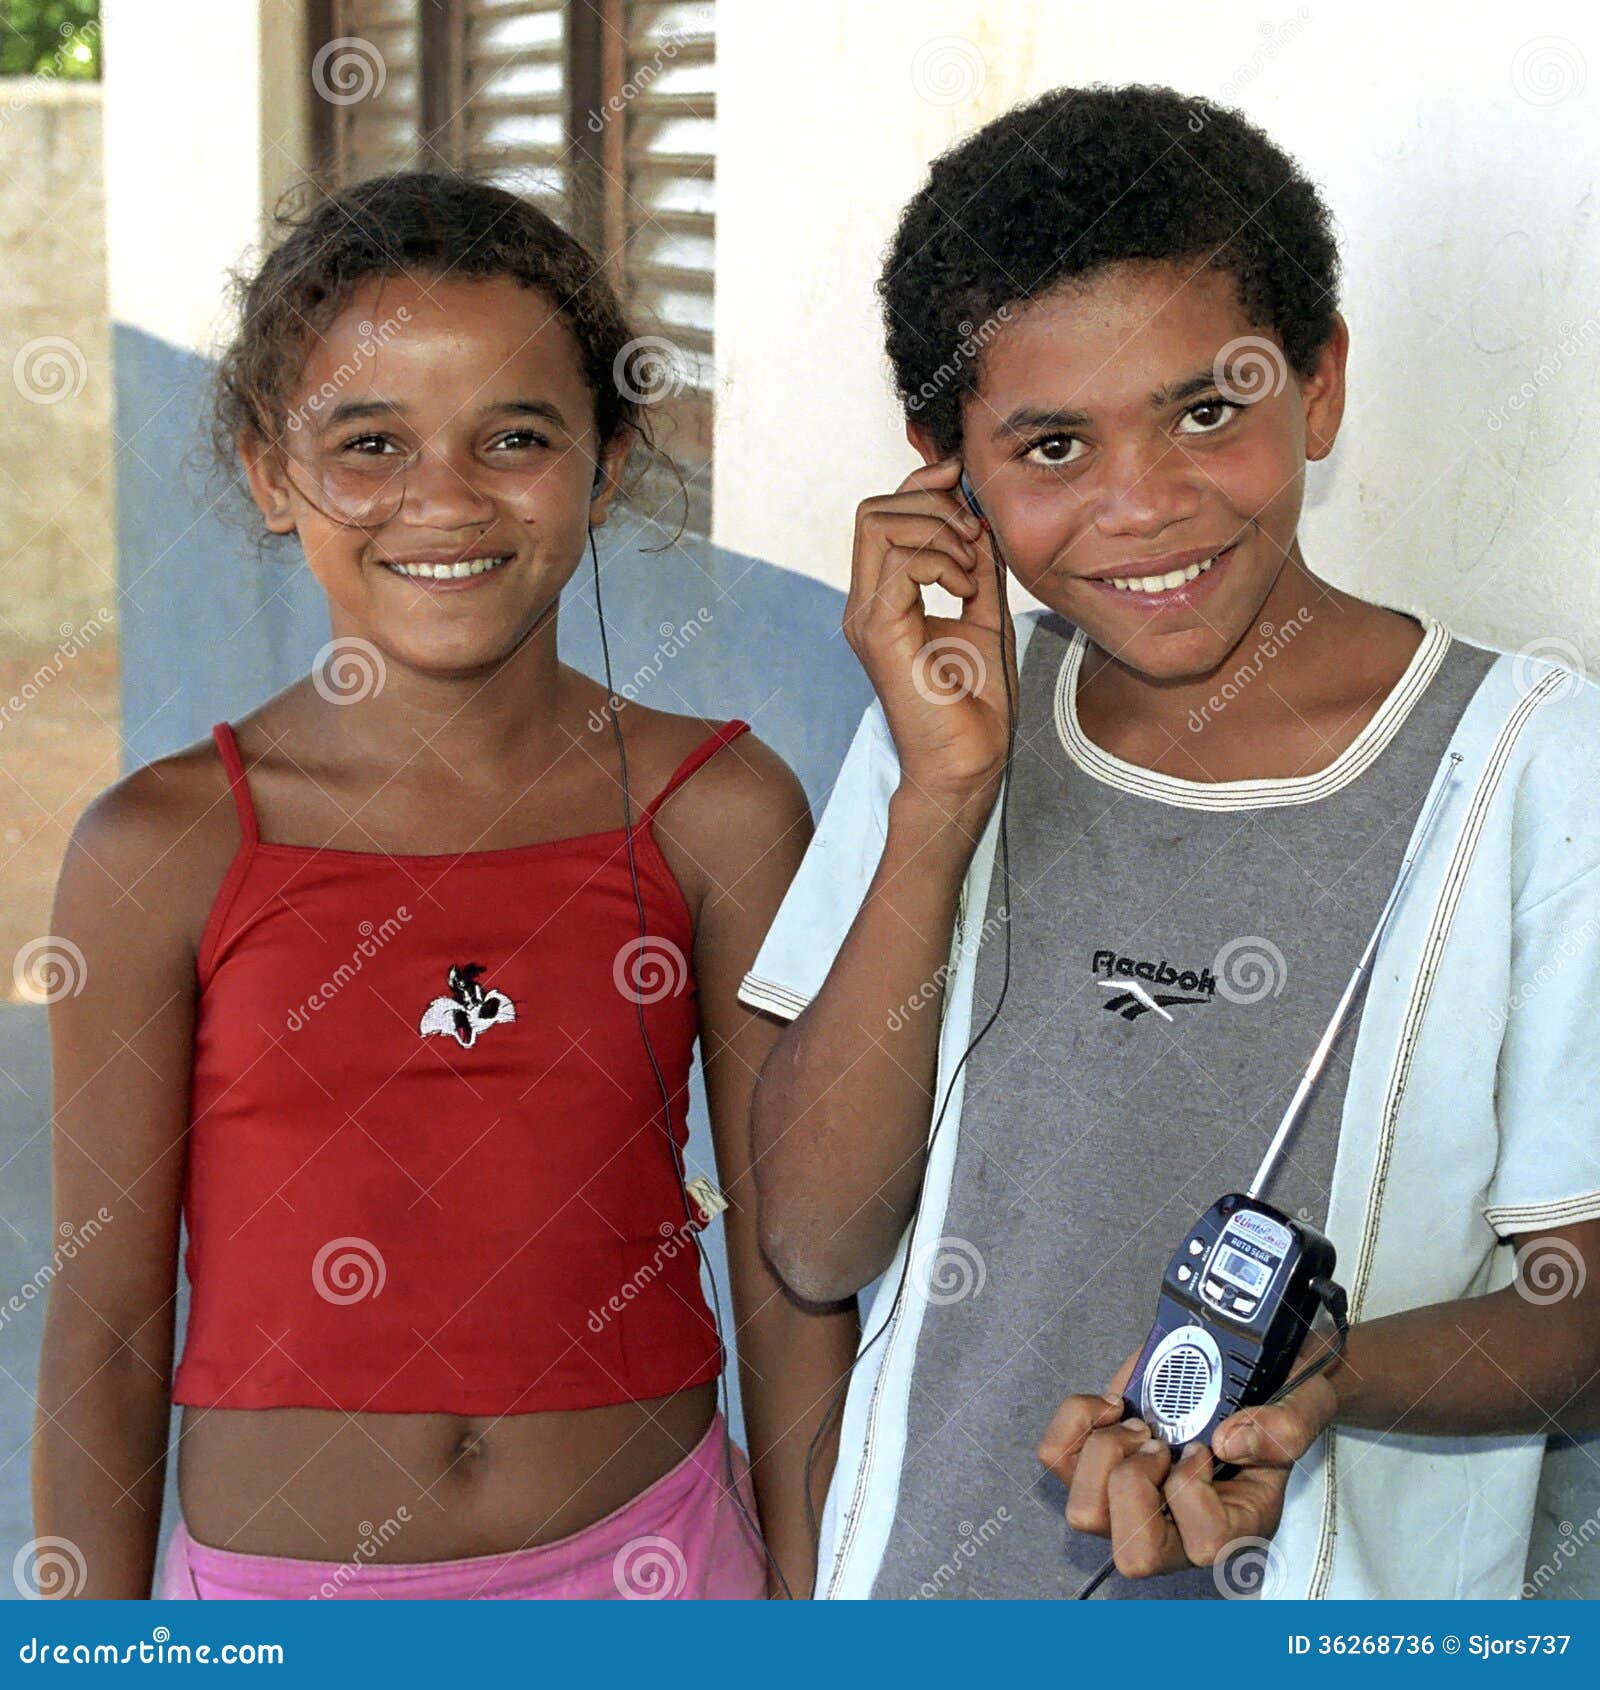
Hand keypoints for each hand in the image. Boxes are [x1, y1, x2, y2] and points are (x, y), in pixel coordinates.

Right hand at [843, 455, 1016, 814]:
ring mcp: (865, 617)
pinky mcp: (879, 632)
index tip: (965, 485)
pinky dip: (942, 562)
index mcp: (883, 598)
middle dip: (933, 505)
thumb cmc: (974, 703)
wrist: (967, 762)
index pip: (883, 514)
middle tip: (974, 540)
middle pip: (874, 509)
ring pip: (881, 524)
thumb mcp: (984, 614)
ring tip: (971, 572)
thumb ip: (977, 566)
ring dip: (939, 532)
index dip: (922, 486)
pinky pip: (900, 562)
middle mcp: (864, 603)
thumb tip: (979, 517)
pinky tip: (966, 592)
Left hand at [1036, 1343, 1338, 1578]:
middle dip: (1135, 1482)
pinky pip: (1056, 1458)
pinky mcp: (1098, 1463)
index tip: (1203, 1446)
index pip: (1204, 1546)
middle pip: (1130, 1551)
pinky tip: (1111, 1405)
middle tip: (1158, 1439)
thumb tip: (1230, 1441)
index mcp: (1236, 1526)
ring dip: (1103, 1454)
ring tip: (1136, 1424)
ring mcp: (1132, 1501)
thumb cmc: (1278, 1397)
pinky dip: (1075, 1422)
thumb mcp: (1305, 1404)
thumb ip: (1286, 1426)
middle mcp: (1179, 1530)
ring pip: (1083, 1512)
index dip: (1192, 1491)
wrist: (1254, 1365)